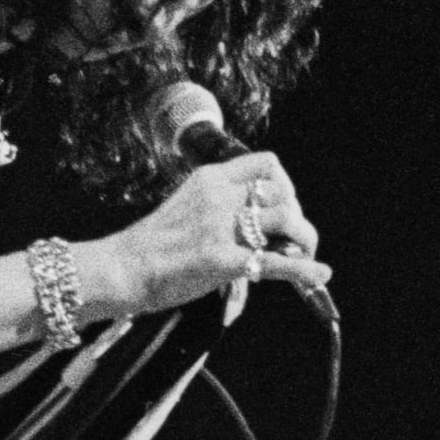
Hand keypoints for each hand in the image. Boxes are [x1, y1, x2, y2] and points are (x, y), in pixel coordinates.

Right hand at [91, 149, 326, 321]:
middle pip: (283, 192)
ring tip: (305, 257)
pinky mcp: (221, 260)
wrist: (120, 268)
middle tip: (295, 239)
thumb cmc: (150, 247)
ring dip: (306, 239)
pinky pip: (276, 262)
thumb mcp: (186, 209)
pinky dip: (305, 270)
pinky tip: (319, 275)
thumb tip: (252, 228)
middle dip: (299, 216)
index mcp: (209, 179)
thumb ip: (218, 210)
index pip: (266, 164)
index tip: (286, 205)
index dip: (286, 184)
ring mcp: (220, 228)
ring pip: (287, 220)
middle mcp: (219, 197)